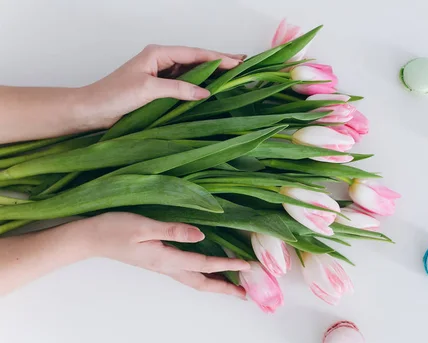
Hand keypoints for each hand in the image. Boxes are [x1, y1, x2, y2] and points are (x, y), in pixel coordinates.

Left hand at [0, 45, 244, 142]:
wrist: (90, 110)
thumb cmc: (113, 96)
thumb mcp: (148, 90)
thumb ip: (178, 89)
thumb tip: (206, 92)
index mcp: (158, 54)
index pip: (195, 54)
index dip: (218, 57)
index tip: (238, 61)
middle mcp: (161, 61)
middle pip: (196, 60)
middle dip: (220, 61)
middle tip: (243, 63)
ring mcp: (160, 75)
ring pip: (192, 72)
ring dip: (212, 73)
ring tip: (234, 74)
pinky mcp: (158, 89)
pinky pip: (184, 84)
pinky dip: (200, 85)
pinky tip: (213, 89)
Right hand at [80, 212, 249, 297]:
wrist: (91, 238)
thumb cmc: (115, 228)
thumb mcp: (145, 226)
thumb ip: (173, 231)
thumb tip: (200, 236)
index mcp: (167, 259)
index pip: (205, 264)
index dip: (228, 265)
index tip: (248, 266)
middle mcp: (167, 267)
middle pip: (202, 282)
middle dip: (225, 288)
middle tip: (245, 294)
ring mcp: (163, 266)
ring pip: (195, 280)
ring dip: (216, 284)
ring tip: (233, 287)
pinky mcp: (159, 262)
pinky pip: (188, 273)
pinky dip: (203, 275)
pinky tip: (207, 271)